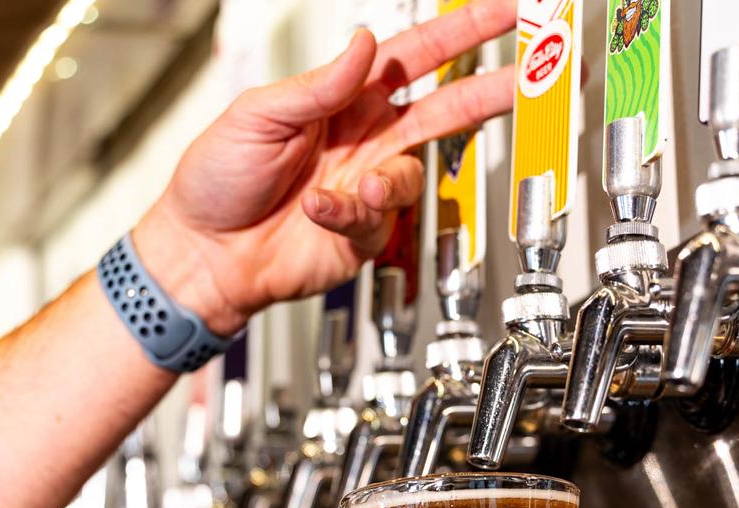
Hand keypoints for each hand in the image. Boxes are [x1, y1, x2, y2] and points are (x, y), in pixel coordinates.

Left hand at [134, 0, 517, 334]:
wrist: (206, 252)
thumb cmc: (218, 181)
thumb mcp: (260, 115)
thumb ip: (319, 85)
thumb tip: (363, 43)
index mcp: (344, 101)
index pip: (413, 57)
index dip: (460, 34)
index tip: (504, 14)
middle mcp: (365, 141)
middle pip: (443, 110)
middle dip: (490, 91)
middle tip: (532, 78)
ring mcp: (366, 189)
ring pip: (413, 176)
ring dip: (389, 180)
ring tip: (351, 188)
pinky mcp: (363, 233)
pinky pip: (378, 220)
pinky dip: (349, 214)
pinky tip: (319, 209)